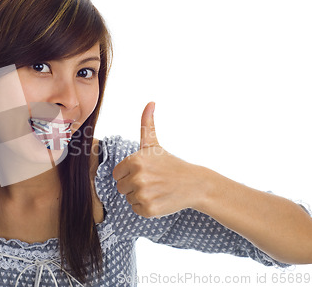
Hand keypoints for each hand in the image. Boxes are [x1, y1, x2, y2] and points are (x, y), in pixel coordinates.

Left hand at [113, 102, 206, 217]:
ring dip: (140, 196)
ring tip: (156, 189)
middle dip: (133, 185)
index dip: (128, 173)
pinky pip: (136, 209)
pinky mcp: (149, 209)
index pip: (117, 173)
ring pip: (129, 198)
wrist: (194, 184)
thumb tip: (150, 102)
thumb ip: (146, 124)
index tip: (143, 171)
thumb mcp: (154, 144)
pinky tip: (158, 199)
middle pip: (121, 187)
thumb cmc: (170, 163)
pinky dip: (146, 207)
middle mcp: (137, 177)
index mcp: (135, 160)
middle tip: (151, 181)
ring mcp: (143, 194)